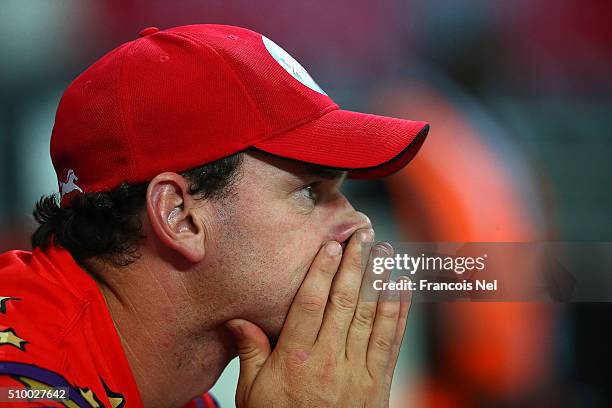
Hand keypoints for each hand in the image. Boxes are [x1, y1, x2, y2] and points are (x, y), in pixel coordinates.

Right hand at [225, 228, 411, 406]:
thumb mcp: (253, 394)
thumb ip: (251, 354)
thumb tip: (238, 320)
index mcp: (295, 358)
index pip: (311, 303)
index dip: (322, 271)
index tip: (331, 246)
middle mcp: (329, 360)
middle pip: (344, 302)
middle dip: (355, 265)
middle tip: (363, 235)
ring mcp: (357, 371)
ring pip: (370, 316)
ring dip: (380, 280)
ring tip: (386, 252)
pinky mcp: (377, 384)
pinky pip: (389, 342)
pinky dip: (398, 313)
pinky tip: (402, 289)